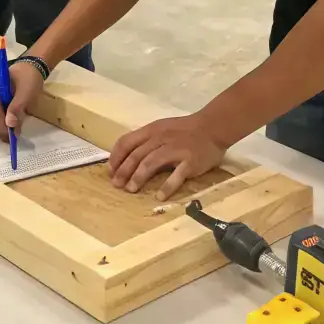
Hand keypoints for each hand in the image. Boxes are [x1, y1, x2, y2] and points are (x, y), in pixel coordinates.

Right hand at [0, 60, 46, 139]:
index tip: (12, 136)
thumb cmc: (28, 80)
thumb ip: (17, 107)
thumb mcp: (27, 92)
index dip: (1, 125)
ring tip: (14, 126)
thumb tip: (9, 124)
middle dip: (0, 127)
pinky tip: (9, 120)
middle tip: (14, 134)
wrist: (28, 70)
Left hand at [107, 114, 225, 198]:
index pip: (127, 141)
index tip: (111, 171)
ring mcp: (175, 150)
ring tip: (131, 190)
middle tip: (117, 185)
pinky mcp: (190, 161)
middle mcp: (160, 138)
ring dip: (138, 177)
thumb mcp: (162, 128)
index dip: (116, 157)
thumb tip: (128, 158)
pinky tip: (159, 196)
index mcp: (152, 130)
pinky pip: (176, 175)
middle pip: (137, 155)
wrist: (213, 127)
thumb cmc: (185, 130)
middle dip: (124, 171)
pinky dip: (166, 187)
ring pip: (151, 163)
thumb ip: (147, 140)